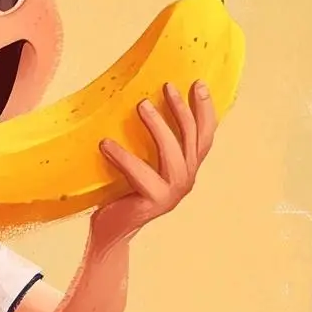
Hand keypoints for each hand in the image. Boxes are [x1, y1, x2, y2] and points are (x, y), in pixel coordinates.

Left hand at [91, 80, 216, 249]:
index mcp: (184, 166)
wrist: (110, 227)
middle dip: (183, 111)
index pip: (203, 136)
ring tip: (141, 104)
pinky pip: (142, 176)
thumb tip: (134, 93)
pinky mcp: (153, 202)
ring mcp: (172, 193)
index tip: (199, 84)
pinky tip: (106, 143)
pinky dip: (125, 158)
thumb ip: (143, 136)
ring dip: (159, 128)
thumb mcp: (138, 155)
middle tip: (168, 86)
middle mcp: (184, 179)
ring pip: (174, 157)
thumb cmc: (120, 185)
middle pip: (193, 142)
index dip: (205, 111)